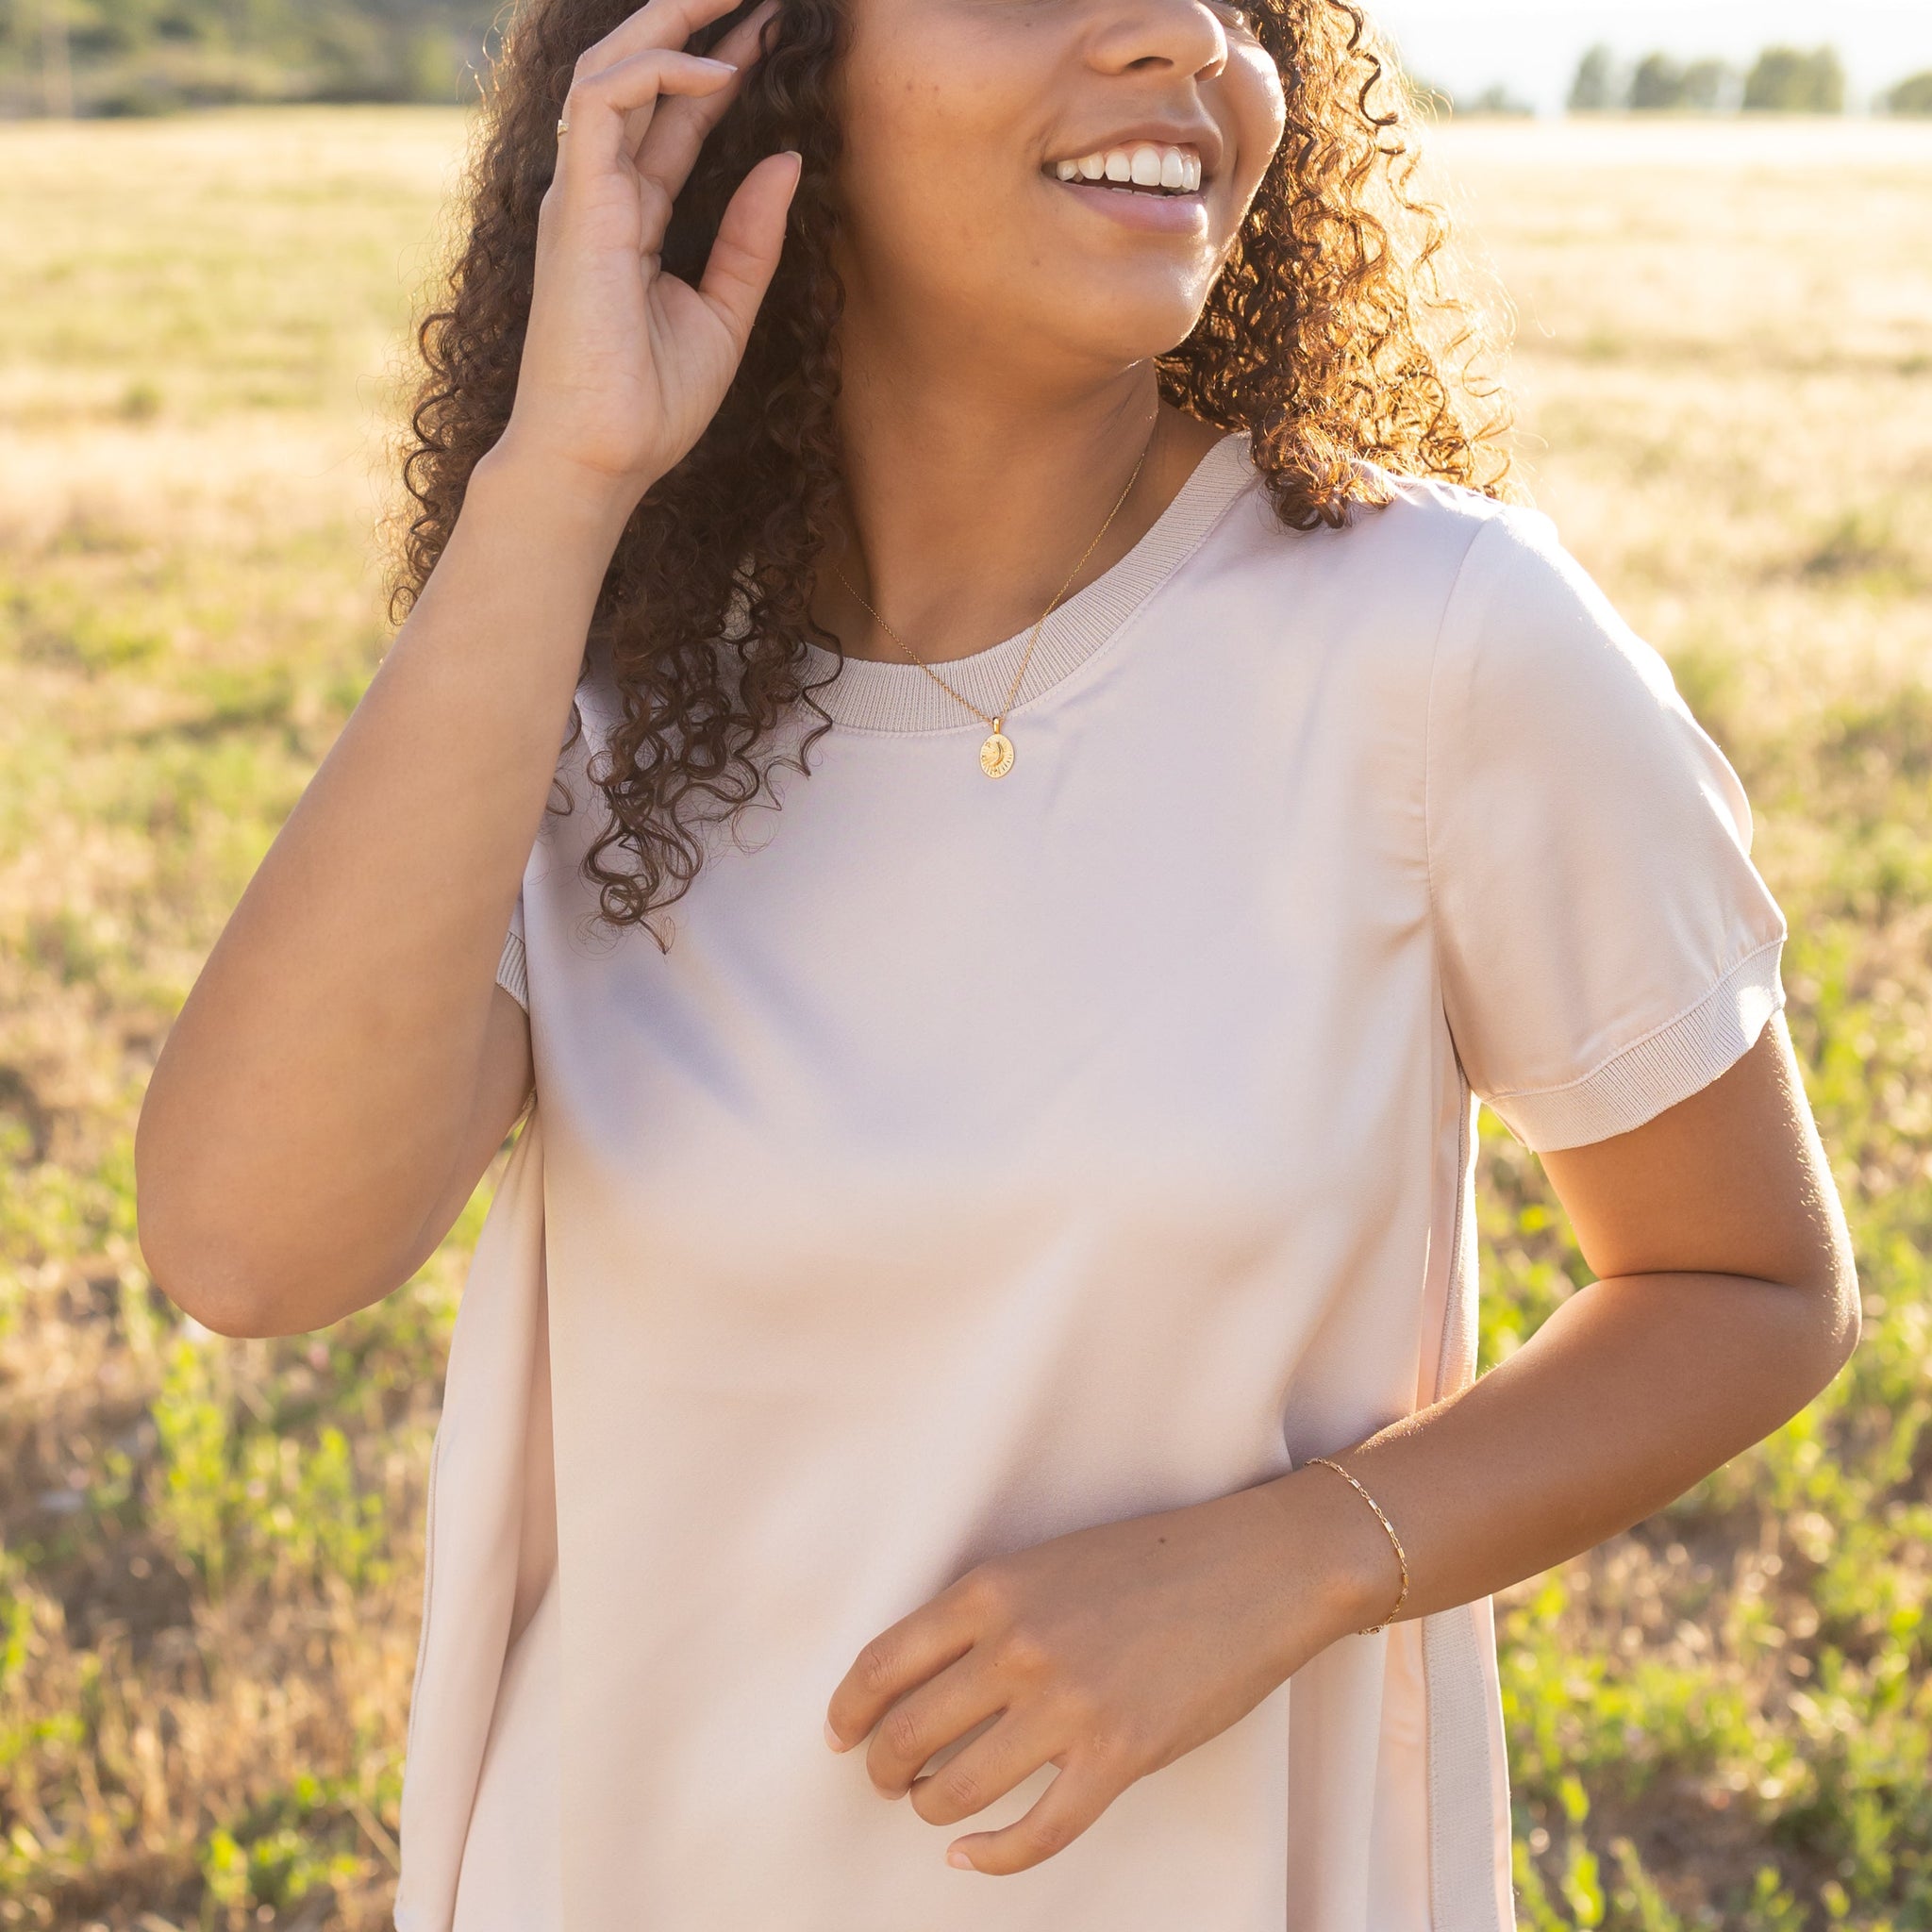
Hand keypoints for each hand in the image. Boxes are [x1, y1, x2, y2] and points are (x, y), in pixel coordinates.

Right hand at [495, 0, 799, 511]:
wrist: (600, 459)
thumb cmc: (649, 407)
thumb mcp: (723, 314)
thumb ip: (750, 239)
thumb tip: (787, 160)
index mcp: (629, 218)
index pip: (673, 117)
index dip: (721, 66)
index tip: (775, 31)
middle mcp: (598, 193)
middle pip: (638, 74)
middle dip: (693, 17)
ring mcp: (581, 193)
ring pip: (612, 66)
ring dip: (673, 20)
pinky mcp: (576, 203)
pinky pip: (607, 101)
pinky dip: (663, 72)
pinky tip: (724, 74)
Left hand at [823, 1472, 1389, 1875]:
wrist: (1256, 1568)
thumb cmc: (1155, 1558)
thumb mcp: (1049, 1564)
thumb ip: (986, 1613)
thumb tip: (924, 1678)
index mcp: (992, 1590)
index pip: (882, 1664)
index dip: (847, 1712)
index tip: (839, 1735)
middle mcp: (1017, 1647)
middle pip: (906, 1734)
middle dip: (883, 1770)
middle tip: (886, 1778)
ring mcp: (1067, 1705)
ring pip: (955, 1791)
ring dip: (932, 1809)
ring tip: (934, 1807)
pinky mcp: (1118, 1756)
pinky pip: (1035, 1833)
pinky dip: (992, 1857)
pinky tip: (972, 1856)